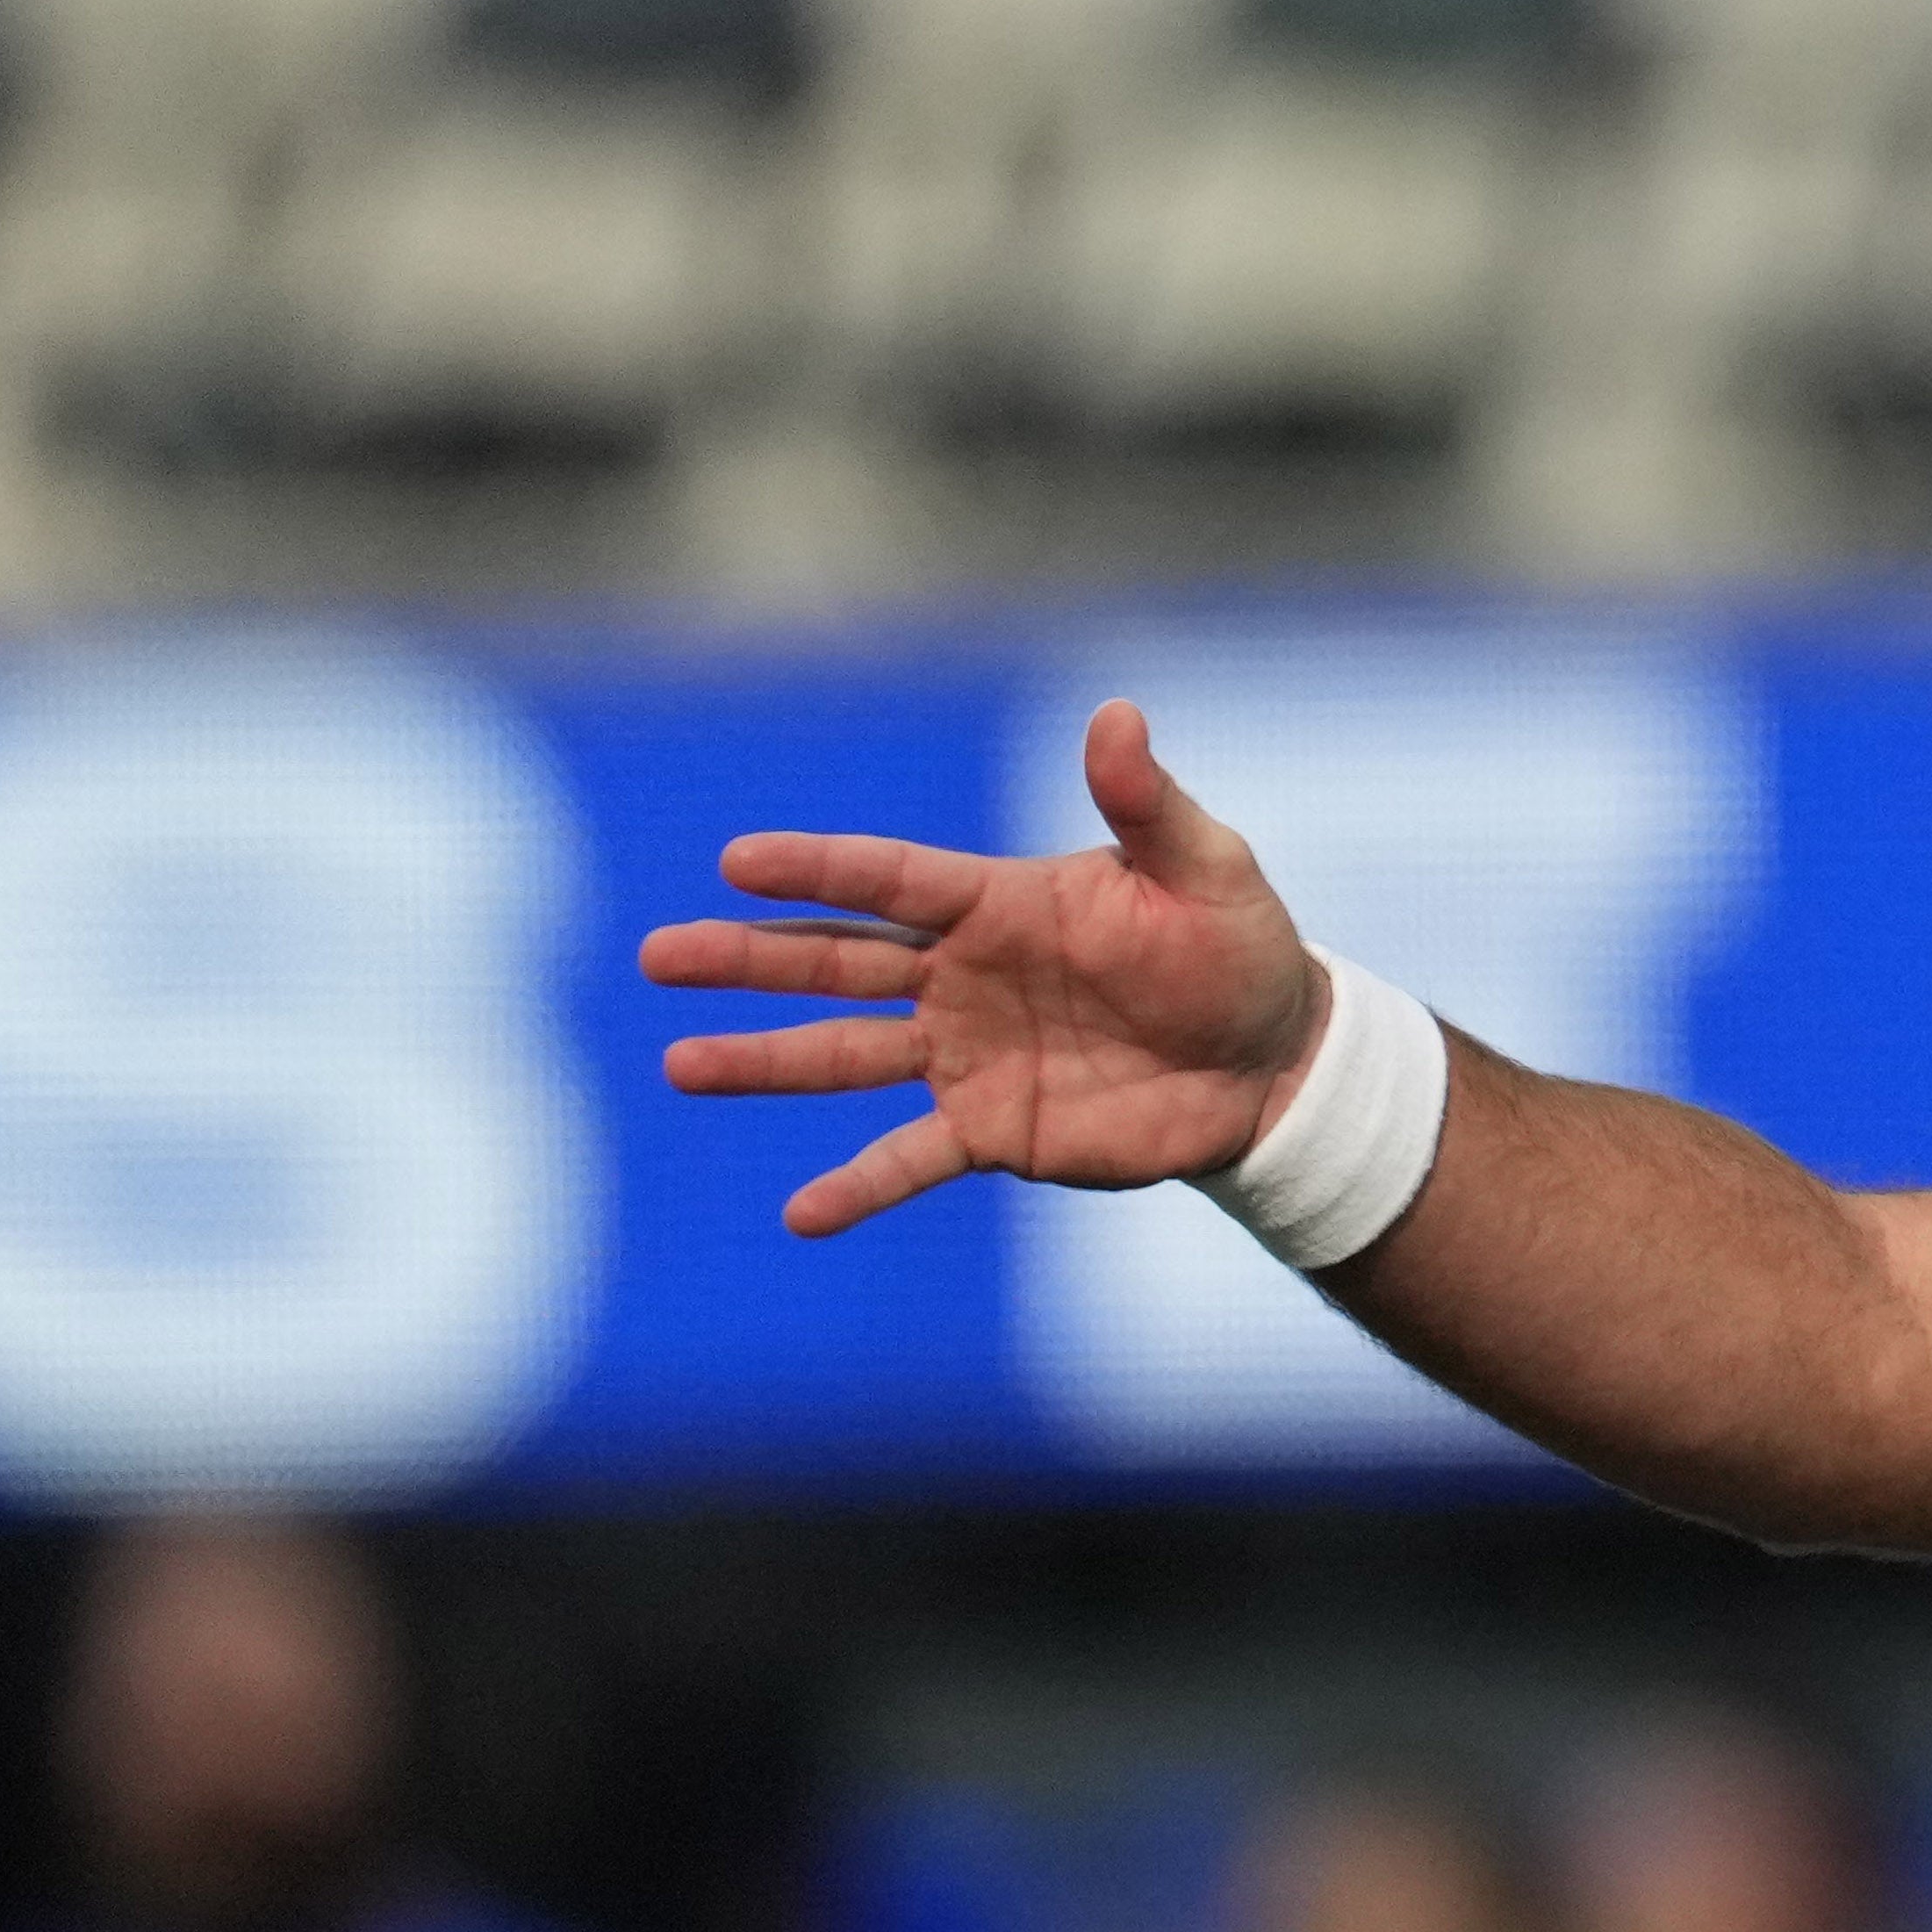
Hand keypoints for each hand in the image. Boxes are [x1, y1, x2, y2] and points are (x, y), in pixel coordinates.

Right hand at [645, 701, 1325, 1237]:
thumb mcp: (1204, 869)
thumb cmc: (1237, 948)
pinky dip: (859, 1187)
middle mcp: (962, 977)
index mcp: (998, 902)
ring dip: (764, 1061)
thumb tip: (1118, 714)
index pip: (889, 879)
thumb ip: (1147, 804)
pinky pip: (911, 1159)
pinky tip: (798, 1216)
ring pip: (845, 1055)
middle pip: (835, 962)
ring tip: (681, 1065)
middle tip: (659, 954)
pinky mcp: (996, 1131)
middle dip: (747, 959)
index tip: (736, 860)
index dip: (817, 870)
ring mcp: (969, 1056)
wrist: (1272, 1060)